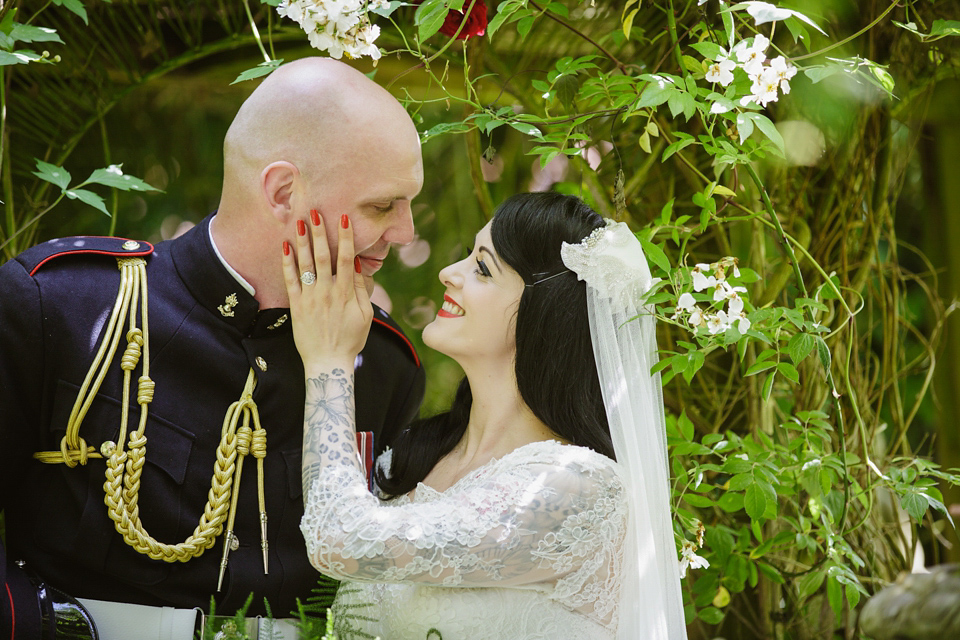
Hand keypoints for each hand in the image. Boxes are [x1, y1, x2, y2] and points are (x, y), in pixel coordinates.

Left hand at [282, 210, 372, 375]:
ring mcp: (310, 298)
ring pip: (305, 265)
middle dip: (319, 233)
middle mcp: (327, 292)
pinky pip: (290, 281)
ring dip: (303, 242)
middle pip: (323, 256)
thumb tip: (358, 266)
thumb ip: (361, 290)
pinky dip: (288, 263)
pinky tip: (286, 247)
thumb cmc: (350, 340)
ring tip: (300, 221)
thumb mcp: (365, 315)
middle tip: (315, 212)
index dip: (345, 238)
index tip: (343, 218)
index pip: (347, 259)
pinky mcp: (297, 306)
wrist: (328, 363)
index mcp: (346, 293)